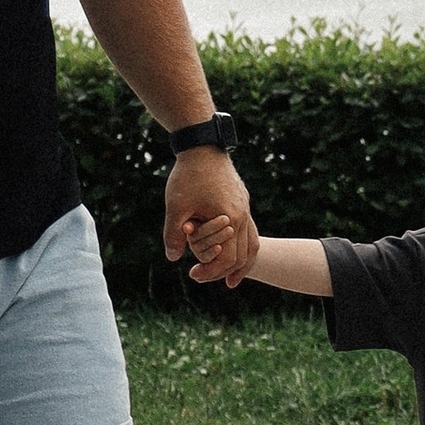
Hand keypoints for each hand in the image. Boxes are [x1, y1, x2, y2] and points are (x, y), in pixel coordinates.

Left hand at [168, 145, 256, 279]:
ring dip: (241, 263)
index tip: (193, 275)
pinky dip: (241, 245)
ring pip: (252, 243)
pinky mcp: (241, 200)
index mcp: (231, 218)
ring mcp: (245, 207)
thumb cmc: (189, 176)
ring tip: (229, 278)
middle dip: (223, 271)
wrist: (203, 146)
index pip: (227, 258)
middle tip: (202, 276)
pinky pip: (248, 230)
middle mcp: (243, 215)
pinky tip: (227, 245)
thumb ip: (174, 235)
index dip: (211, 272)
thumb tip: (173, 258)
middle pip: (243, 255)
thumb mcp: (176, 207)